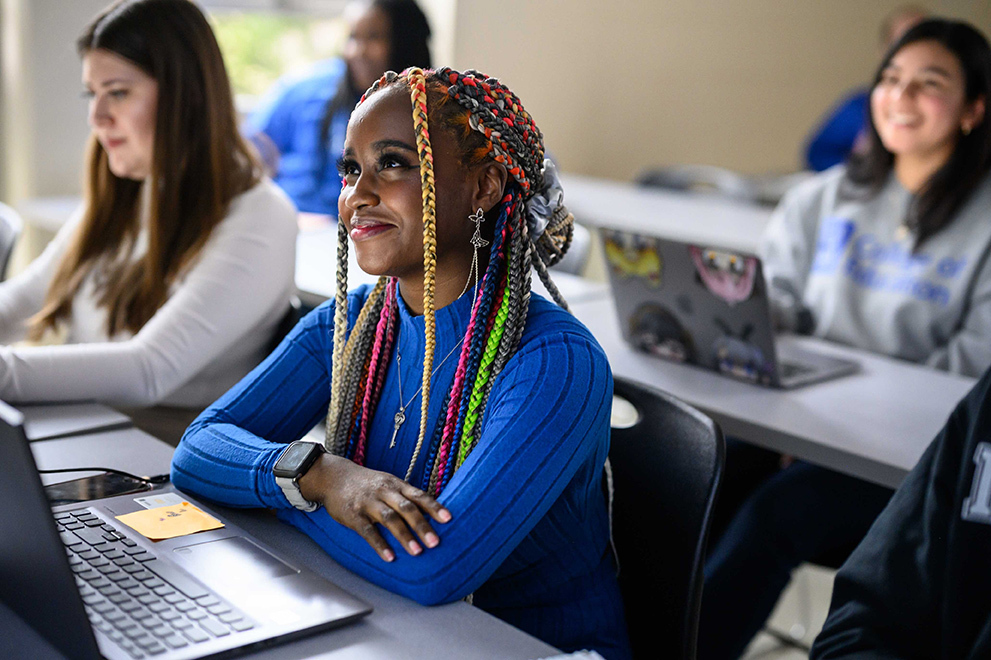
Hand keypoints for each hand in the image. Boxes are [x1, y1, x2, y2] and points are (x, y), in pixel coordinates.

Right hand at [298, 453, 451, 561]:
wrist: (334, 477)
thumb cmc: (367, 484)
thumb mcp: (388, 483)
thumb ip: (406, 497)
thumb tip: (431, 514)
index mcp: (396, 485)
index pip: (419, 495)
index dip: (434, 507)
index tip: (449, 519)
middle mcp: (384, 492)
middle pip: (406, 508)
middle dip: (422, 525)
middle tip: (435, 543)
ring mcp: (368, 503)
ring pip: (389, 519)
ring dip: (404, 536)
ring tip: (417, 552)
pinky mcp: (353, 515)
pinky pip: (368, 531)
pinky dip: (379, 544)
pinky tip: (389, 557)